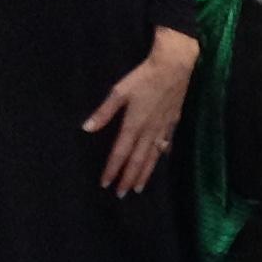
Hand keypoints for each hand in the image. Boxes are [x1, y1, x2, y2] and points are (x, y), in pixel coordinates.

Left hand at [81, 26, 195, 195]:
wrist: (174, 66)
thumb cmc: (144, 77)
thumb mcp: (119, 91)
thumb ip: (104, 112)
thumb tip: (87, 128)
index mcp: (133, 124)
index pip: (120, 152)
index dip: (112, 169)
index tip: (106, 183)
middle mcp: (149, 131)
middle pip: (137, 160)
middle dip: (128, 177)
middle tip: (122, 194)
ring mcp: (163, 127)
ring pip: (153, 156)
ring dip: (144, 173)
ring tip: (138, 187)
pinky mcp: (173, 121)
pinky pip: (166, 144)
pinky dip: (161, 155)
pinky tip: (160, 161)